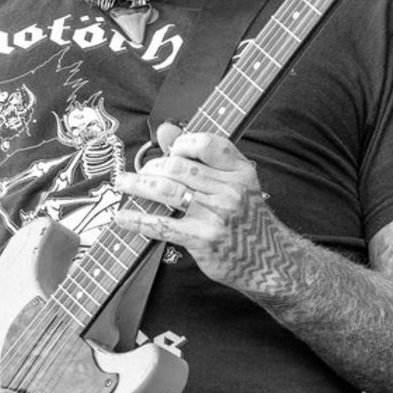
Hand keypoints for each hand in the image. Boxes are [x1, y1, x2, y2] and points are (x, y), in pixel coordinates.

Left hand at [113, 128, 293, 295]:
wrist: (270, 262)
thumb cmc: (248, 220)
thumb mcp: (236, 183)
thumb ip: (201, 155)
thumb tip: (165, 130)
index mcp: (240, 172)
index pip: (206, 144)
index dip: (181, 142)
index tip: (168, 150)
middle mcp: (230, 191)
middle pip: (179, 167)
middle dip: (152, 167)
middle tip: (141, 172)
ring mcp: (216, 215)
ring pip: (166, 190)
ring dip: (137, 185)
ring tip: (122, 183)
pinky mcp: (202, 239)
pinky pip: (162, 224)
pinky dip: (138, 219)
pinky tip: (123, 217)